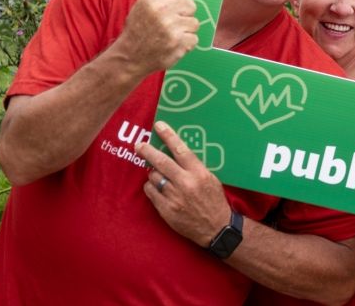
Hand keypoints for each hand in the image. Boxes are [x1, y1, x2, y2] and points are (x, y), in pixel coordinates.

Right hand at [115, 0, 198, 77]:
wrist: (129, 57)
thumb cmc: (138, 30)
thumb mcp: (142, 5)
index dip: (177, 3)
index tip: (169, 11)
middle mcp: (161, 9)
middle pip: (191, 5)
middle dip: (184, 15)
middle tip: (173, 24)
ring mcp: (171, 26)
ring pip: (195, 23)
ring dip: (186, 31)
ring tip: (171, 36)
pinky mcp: (178, 42)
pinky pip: (194, 39)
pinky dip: (186, 44)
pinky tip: (173, 45)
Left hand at [136, 121, 231, 246]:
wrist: (216, 228)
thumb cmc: (214, 201)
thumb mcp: (211, 179)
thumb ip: (194, 168)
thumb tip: (176, 154)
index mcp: (200, 173)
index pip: (181, 149)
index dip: (169, 136)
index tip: (159, 126)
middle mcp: (186, 183)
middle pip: (161, 162)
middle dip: (148, 151)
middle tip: (139, 145)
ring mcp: (174, 197)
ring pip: (154, 177)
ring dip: (152, 173)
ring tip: (156, 173)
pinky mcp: (166, 210)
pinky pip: (151, 192)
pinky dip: (151, 187)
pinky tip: (157, 188)